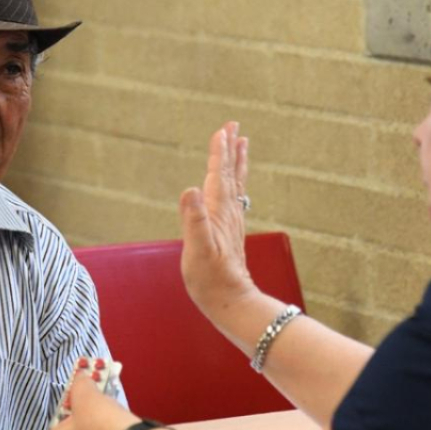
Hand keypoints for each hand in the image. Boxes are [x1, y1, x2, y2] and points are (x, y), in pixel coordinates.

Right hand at [179, 122, 258, 321]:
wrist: (230, 302)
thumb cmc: (211, 279)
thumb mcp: (197, 249)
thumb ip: (194, 220)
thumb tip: (190, 189)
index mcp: (218, 212)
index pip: (218, 175)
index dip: (219, 152)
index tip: (222, 130)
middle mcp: (227, 213)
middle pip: (230, 175)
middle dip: (230, 150)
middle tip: (233, 126)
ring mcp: (230, 222)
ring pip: (235, 185)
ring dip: (236, 163)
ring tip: (240, 145)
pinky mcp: (229, 232)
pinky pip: (233, 198)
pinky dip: (234, 183)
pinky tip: (233, 185)